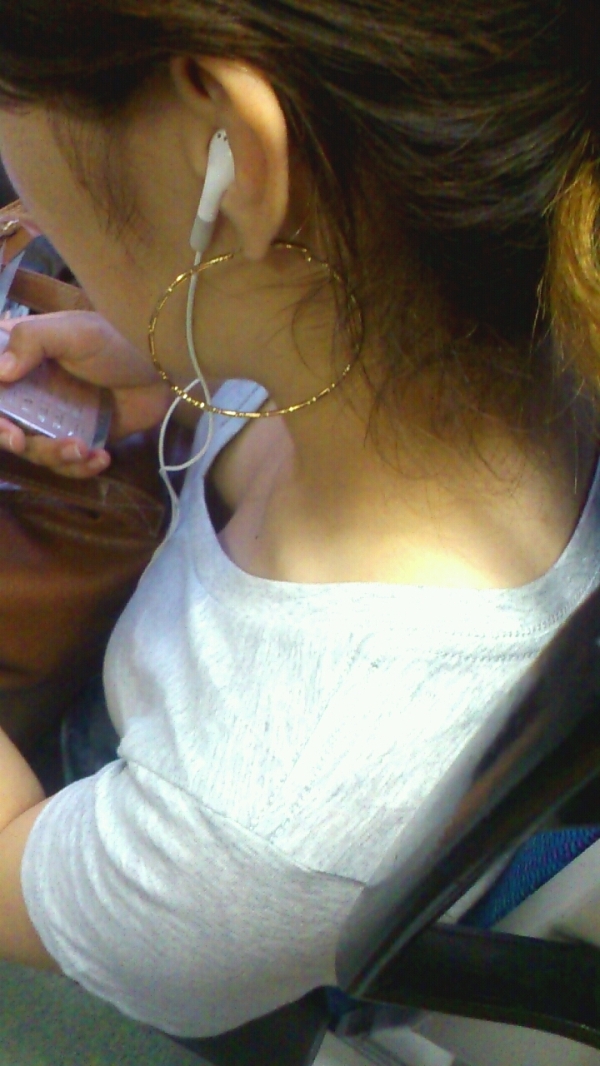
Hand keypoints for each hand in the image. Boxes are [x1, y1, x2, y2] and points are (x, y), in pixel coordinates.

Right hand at [0, 312, 172, 476]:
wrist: (164, 367)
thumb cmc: (117, 340)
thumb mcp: (73, 331)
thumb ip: (31, 341)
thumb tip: (0, 373)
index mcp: (21, 361)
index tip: (6, 424)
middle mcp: (32, 392)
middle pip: (6, 425)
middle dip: (10, 438)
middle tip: (22, 442)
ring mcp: (56, 418)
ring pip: (36, 450)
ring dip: (53, 456)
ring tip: (81, 449)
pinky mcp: (82, 439)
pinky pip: (69, 464)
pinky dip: (81, 468)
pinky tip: (100, 458)